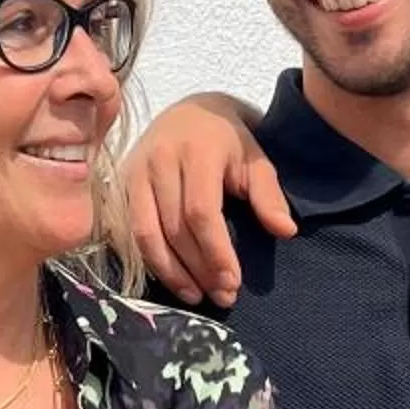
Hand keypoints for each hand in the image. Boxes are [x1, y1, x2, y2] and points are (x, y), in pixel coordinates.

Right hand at [125, 95, 293, 305]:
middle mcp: (160, 160)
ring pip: (147, 233)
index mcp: (196, 151)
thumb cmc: (228, 141)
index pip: (201, 212)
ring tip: (197, 296)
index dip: (215, 252)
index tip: (232, 282)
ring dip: (172, 273)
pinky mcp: (123, 185)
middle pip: (175, 228)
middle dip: (198, 269)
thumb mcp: (255, 159)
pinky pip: (133, 231)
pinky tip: (174, 279)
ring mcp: (136, 172)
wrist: (190, 112)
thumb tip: (286, 231)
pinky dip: (153, 261)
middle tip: (222, 296)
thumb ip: (269, 195)